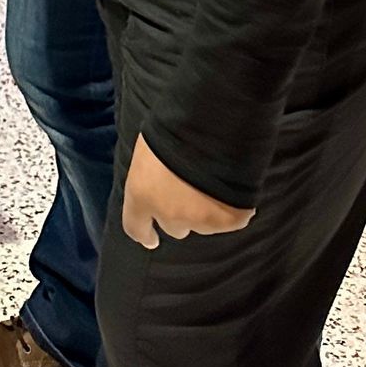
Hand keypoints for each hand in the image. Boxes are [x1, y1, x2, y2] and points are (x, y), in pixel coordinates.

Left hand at [121, 133, 254, 249]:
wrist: (212, 127)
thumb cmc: (173, 127)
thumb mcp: (149, 150)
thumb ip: (152, 177)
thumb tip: (160, 184)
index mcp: (142, 194)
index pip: (135, 226)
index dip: (143, 233)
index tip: (150, 239)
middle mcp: (169, 214)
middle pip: (174, 227)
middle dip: (179, 215)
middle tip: (189, 192)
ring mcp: (200, 221)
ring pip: (201, 224)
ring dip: (204, 210)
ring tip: (211, 183)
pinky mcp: (229, 221)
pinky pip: (229, 219)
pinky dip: (230, 208)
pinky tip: (230, 187)